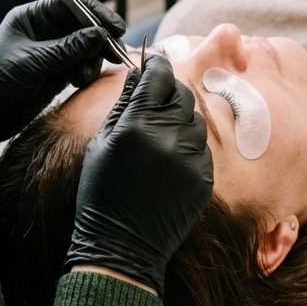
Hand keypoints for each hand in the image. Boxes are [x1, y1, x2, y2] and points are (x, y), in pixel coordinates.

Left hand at [0, 0, 125, 165]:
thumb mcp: (32, 63)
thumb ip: (67, 49)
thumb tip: (100, 34)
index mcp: (31, 17)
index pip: (70, 3)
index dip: (94, 12)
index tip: (114, 27)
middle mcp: (43, 31)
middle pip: (82, 25)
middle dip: (98, 38)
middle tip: (113, 54)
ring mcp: (51, 53)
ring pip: (85, 47)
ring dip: (92, 59)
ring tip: (83, 78)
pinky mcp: (56, 74)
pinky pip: (81, 66)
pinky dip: (86, 71)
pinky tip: (79, 81)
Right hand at [65, 55, 213, 294]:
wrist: (122, 244)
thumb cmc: (102, 191)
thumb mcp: (102, 142)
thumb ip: (122, 103)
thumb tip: (135, 73)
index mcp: (138, 125)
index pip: (158, 75)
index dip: (155, 64)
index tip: (151, 61)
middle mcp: (169, 138)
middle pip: (182, 93)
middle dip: (168, 91)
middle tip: (153, 101)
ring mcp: (191, 159)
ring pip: (196, 119)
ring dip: (180, 119)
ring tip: (160, 136)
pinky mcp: (205, 178)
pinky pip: (202, 147)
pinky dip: (188, 145)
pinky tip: (169, 160)